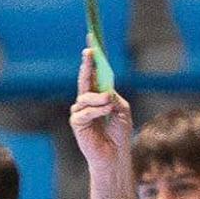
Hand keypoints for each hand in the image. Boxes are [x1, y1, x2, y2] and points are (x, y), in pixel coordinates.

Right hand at [69, 47, 132, 174]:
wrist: (115, 157)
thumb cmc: (119, 135)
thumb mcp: (122, 110)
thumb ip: (114, 97)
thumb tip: (105, 90)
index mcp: (98, 95)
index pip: (94, 73)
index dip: (92, 58)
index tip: (92, 41)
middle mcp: (87, 101)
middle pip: (85, 78)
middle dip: (87, 64)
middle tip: (89, 52)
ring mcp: (81, 111)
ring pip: (86, 96)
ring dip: (98, 98)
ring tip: (109, 101)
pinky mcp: (77, 122)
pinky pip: (84, 111)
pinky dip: (96, 110)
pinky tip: (105, 110)